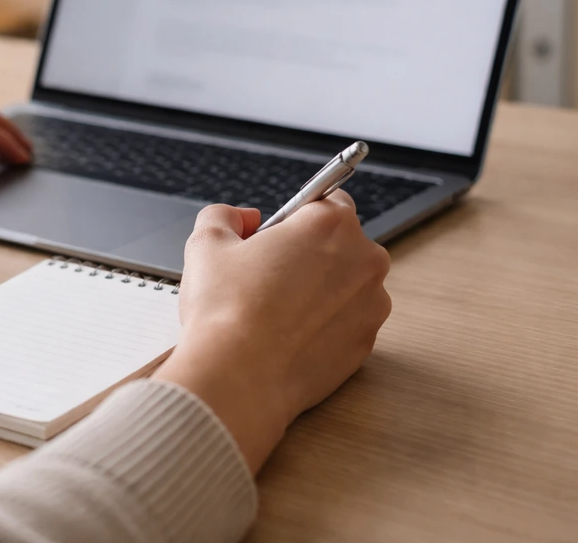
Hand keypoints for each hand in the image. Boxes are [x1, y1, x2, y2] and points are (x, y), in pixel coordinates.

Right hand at [153, 192, 390, 473]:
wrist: (238, 378)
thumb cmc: (225, 312)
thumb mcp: (206, 243)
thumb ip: (225, 215)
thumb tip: (243, 218)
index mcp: (330, 224)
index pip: (327, 199)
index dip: (295, 218)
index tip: (276, 235)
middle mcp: (364, 259)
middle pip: (339, 243)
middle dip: (308, 254)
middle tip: (267, 275)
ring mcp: (371, 305)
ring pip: (345, 284)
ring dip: (319, 290)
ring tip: (274, 310)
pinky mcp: (367, 344)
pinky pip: (346, 322)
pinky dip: (323, 325)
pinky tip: (287, 335)